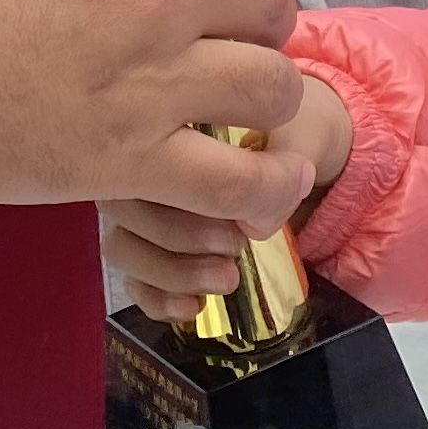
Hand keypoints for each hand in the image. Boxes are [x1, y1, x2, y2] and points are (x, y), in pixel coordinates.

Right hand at [102, 77, 351, 316]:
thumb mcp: (300, 130)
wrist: (306, 158)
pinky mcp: (154, 250)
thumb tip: (258, 213)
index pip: (147, 153)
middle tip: (234, 245)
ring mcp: (145, 208)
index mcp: (173, 121)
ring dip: (170, 271)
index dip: (188, 195)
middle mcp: (146, 161)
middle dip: (178, 236)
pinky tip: (194, 306)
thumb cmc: (294, 133)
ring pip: (121, 245)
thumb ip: (287, 154)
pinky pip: (131, 278)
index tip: (241, 214)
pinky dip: (156, 298)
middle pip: (123, 205)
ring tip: (226, 277)